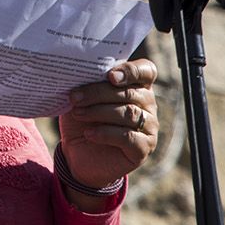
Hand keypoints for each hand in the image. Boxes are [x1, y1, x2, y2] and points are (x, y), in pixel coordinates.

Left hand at [57, 58, 158, 190]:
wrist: (79, 154)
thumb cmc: (81, 120)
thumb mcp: (80, 98)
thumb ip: (85, 83)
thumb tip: (75, 70)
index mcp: (136, 85)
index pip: (146, 70)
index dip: (131, 71)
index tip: (110, 75)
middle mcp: (148, 104)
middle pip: (129, 93)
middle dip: (98, 93)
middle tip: (74, 97)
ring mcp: (149, 126)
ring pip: (129, 113)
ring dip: (98, 112)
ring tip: (77, 114)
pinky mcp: (144, 147)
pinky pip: (128, 137)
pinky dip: (105, 133)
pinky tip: (89, 133)